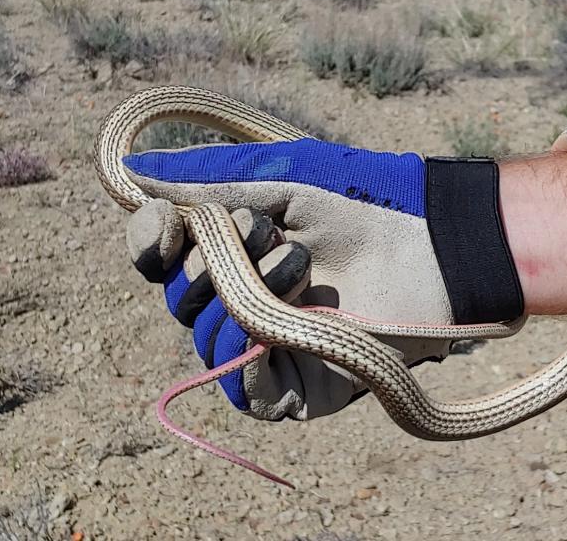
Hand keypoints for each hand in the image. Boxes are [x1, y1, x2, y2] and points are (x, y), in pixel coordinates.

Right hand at [124, 138, 523, 418]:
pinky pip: (249, 395)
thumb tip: (131, 171)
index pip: (160, 255)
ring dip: (239, 301)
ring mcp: (272, 343)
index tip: (167, 225)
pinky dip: (245, 366)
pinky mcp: (303, 386)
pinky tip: (267, 333)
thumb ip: (211, 180)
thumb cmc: (367, 203)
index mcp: (234, 248)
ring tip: (297, 265)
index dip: (150, 242)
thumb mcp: (286, 178)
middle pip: (178, 299)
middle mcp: (244, 296)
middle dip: (208, 264)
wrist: (435, 247)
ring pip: (208, 342)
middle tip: (262, 233)